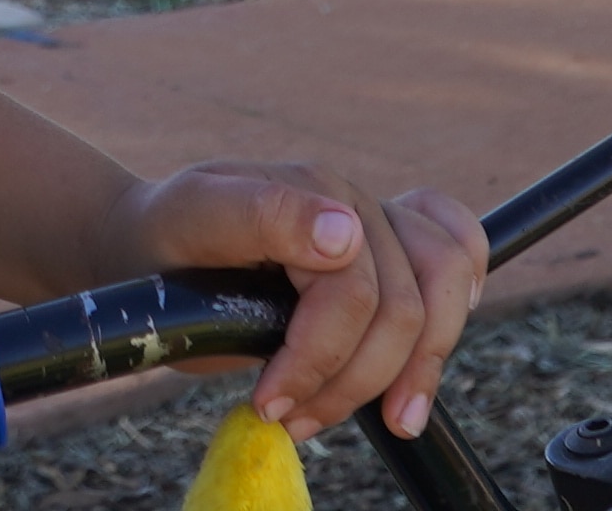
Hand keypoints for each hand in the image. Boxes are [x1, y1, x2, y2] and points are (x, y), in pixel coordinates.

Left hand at [104, 163, 488, 442]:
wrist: (150, 243)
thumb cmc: (165, 241)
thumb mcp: (191, 224)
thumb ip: (261, 217)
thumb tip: (345, 235)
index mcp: (309, 190)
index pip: (354, 294)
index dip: (316, 361)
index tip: (266, 405)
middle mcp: (352, 201)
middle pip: (404, 309)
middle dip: (351, 382)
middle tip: (292, 421)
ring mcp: (377, 219)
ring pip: (446, 291)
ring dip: (414, 370)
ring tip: (375, 419)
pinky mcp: (389, 244)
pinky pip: (459, 247)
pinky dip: (460, 295)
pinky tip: (428, 349)